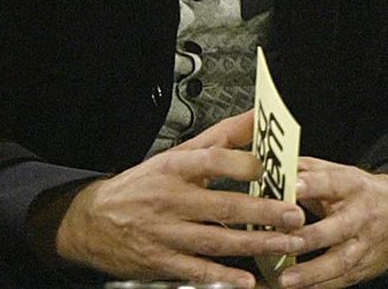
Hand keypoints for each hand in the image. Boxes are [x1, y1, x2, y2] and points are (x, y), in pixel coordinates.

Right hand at [54, 111, 305, 288]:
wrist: (91, 220)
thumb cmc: (145, 184)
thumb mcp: (179, 153)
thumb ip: (223, 136)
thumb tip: (259, 114)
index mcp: (176, 168)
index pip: (215, 162)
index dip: (246, 165)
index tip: (277, 168)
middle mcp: (170, 200)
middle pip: (223, 206)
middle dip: (263, 212)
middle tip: (295, 214)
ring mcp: (165, 234)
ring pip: (215, 241)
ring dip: (253, 244)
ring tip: (285, 243)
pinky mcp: (160, 262)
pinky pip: (195, 270)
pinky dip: (221, 277)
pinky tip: (246, 280)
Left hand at [276, 161, 387, 288]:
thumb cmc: (363, 193)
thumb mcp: (342, 175)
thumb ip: (309, 171)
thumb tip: (275, 164)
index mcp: (354, 186)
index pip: (333, 183)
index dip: (312, 185)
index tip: (291, 187)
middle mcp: (362, 215)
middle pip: (339, 227)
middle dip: (311, 237)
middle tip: (282, 243)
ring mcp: (366, 244)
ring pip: (341, 261)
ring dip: (312, 272)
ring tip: (286, 280)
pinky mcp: (364, 267)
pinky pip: (341, 281)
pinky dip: (318, 286)